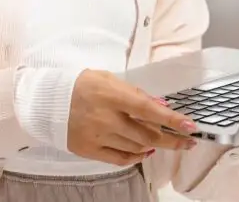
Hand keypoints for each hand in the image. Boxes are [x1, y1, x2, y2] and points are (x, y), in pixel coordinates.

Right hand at [68, 69, 198, 165]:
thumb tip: (161, 107)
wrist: (48, 101)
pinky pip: (120, 158)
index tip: (190, 126)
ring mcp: (98, 136)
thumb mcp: (108, 79)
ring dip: (154, 145)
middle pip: (146, 134)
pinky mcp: (89, 150)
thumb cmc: (82, 85)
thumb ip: (135, 93)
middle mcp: (106, 118)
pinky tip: (144, 151)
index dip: (171, 119)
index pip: (148, 109)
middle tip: (187, 141)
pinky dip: (136, 156)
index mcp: (111, 95)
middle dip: (171, 139)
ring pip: (136, 147)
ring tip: (163, 141)